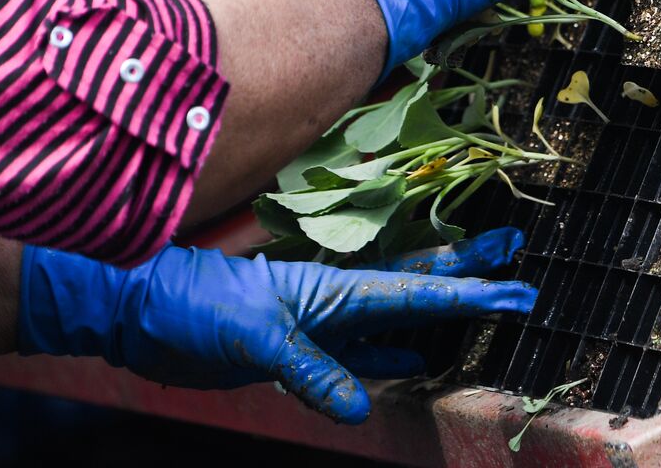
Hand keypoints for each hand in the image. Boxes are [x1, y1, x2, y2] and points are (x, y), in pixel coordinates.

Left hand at [17, 227, 534, 423]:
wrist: (143, 313)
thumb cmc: (196, 307)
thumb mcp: (255, 336)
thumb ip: (309, 370)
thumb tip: (358, 408)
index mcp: (337, 287)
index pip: (418, 289)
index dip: (471, 290)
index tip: (517, 286)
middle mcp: (339, 299)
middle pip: (418, 282)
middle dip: (467, 270)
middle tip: (513, 252)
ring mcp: (322, 323)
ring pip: (395, 316)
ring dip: (436, 310)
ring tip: (476, 300)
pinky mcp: (300, 349)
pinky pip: (360, 352)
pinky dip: (390, 355)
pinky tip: (412, 360)